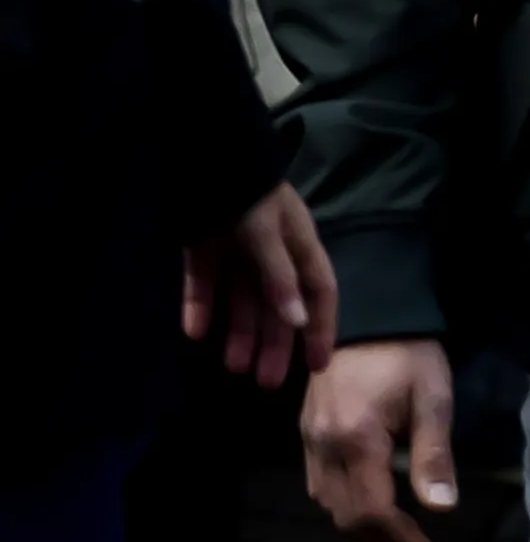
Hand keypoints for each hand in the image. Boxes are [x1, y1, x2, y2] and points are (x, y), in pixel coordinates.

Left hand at [186, 180, 334, 386]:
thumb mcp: (269, 234)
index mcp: (299, 246)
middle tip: (264, 383)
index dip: (321, 328)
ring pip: (242, 302)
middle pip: (278, 306)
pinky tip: (196, 333)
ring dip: (239, 334)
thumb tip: (299, 323)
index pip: (318, 294)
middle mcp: (272, 254)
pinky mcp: (203, 252)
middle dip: (274, 343)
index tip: (317, 366)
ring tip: (232, 367)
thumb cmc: (247, 194)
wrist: (205, 157)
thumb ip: (280, 278)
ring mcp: (237, 253)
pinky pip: (204, 288)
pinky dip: (200, 309)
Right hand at [304, 333, 454, 541]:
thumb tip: (443, 508)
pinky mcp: (307, 434)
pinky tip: (371, 506)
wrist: (369, 312)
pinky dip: (345, 506)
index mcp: (356, 438)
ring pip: (329, 506)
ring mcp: (310, 441)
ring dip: (361, 530)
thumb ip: (434, 453)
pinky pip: (320, 486)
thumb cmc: (408, 351)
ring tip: (399, 538)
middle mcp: (324, 447)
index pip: (371, 513)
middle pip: (345, 518)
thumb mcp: (433, 396)